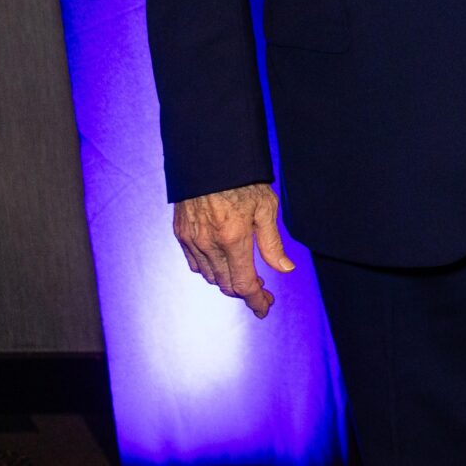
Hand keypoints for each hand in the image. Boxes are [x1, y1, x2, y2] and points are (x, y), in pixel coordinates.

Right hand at [172, 182, 294, 318]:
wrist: (208, 158)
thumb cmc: (242, 180)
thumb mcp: (266, 208)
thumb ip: (272, 243)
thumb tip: (284, 268)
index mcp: (233, 239)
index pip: (244, 284)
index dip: (255, 301)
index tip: (265, 307)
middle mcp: (208, 244)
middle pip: (226, 284)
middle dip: (245, 294)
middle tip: (262, 293)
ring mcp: (191, 239)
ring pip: (210, 276)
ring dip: (228, 282)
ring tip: (247, 278)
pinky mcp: (180, 233)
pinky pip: (195, 263)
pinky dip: (210, 270)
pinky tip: (223, 264)